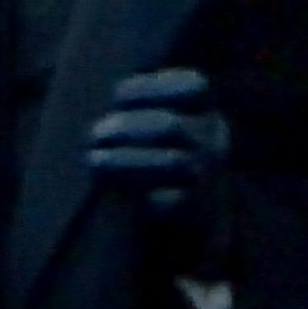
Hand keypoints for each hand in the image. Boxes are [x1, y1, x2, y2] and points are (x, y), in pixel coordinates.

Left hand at [86, 67, 234, 278]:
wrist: (172, 222)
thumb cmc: (145, 156)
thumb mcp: (145, 123)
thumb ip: (132, 107)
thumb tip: (95, 92)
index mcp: (203, 111)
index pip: (193, 86)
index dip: (149, 87)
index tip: (116, 96)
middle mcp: (213, 140)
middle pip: (171, 126)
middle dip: (126, 128)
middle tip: (95, 134)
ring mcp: (210, 176)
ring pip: (175, 163)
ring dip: (125, 161)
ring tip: (94, 160)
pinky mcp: (199, 212)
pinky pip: (173, 203)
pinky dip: (144, 196)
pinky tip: (118, 192)